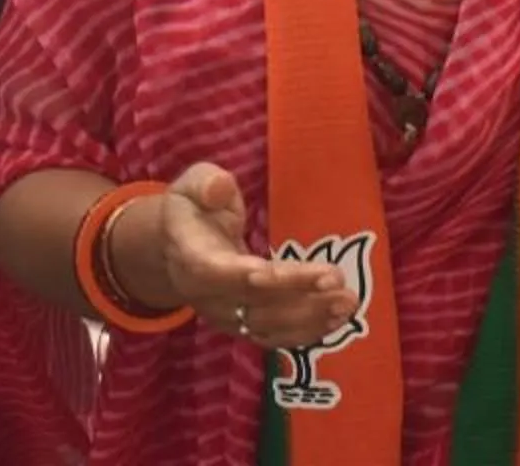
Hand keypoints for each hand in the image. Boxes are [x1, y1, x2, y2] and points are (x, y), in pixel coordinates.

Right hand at [120, 162, 359, 350]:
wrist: (172, 250)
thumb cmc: (190, 211)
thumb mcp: (190, 187)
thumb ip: (205, 184)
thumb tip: (220, 189)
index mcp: (193, 258)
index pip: (225, 273)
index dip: (260, 277)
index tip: (301, 273)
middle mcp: (208, 296)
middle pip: (255, 303)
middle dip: (300, 296)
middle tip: (341, 287)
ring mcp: (225, 317)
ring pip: (268, 325)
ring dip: (310, 318)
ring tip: (347, 305)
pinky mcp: (240, 326)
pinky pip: (273, 335)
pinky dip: (305, 332)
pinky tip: (335, 321)